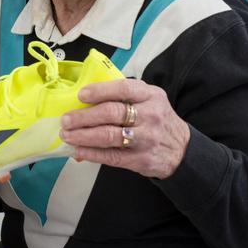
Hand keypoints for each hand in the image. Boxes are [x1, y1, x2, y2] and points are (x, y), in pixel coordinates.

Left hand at [59, 78, 189, 178]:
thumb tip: (83, 101)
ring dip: (83, 136)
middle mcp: (150, 115)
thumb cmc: (156, 120)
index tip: (81, 95)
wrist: (182, 150)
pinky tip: (78, 150)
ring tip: (67, 135)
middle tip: (66, 120)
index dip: (100, 91)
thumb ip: (121, 97)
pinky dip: (92, 153)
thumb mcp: (148, 100)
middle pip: (112, 113)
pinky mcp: (141, 159)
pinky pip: (112, 156)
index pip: (124, 89)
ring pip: (109, 136)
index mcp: (150, 95)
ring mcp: (146, 138)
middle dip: (84, 117)